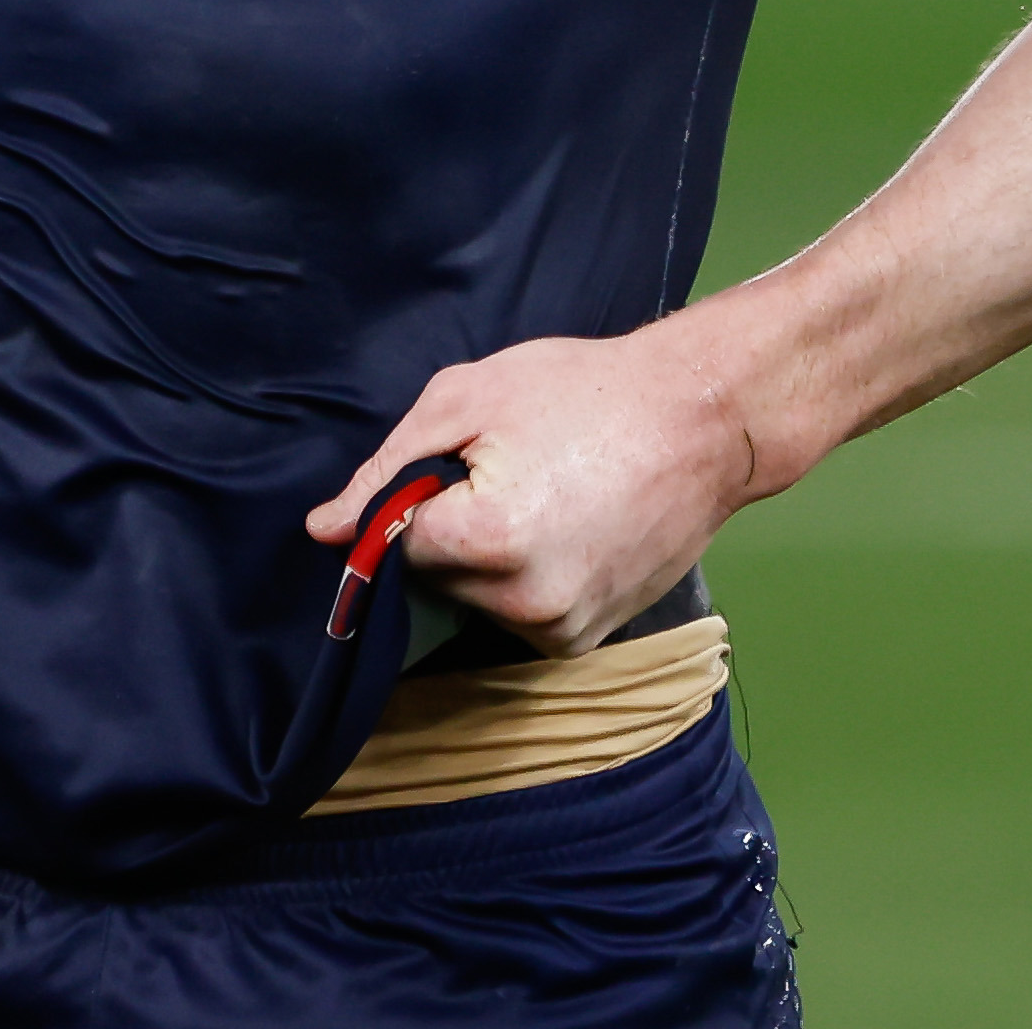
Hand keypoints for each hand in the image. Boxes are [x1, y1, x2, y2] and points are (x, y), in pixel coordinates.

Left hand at [302, 324, 762, 656]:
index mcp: (485, 540)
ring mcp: (559, 628)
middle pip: (434, 580)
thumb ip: (387, 469)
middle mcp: (520, 601)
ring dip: (487, 563)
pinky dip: (525, 583)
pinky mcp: (586, 640)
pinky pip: (521, 619)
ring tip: (545, 498)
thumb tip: (325, 530)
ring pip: (476, 603)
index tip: (454, 472)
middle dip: (451, 533)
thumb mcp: (471, 396)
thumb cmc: (587, 391)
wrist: (705, 418)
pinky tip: (567, 530)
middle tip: (508, 473)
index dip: (413, 504)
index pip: (393, 546)